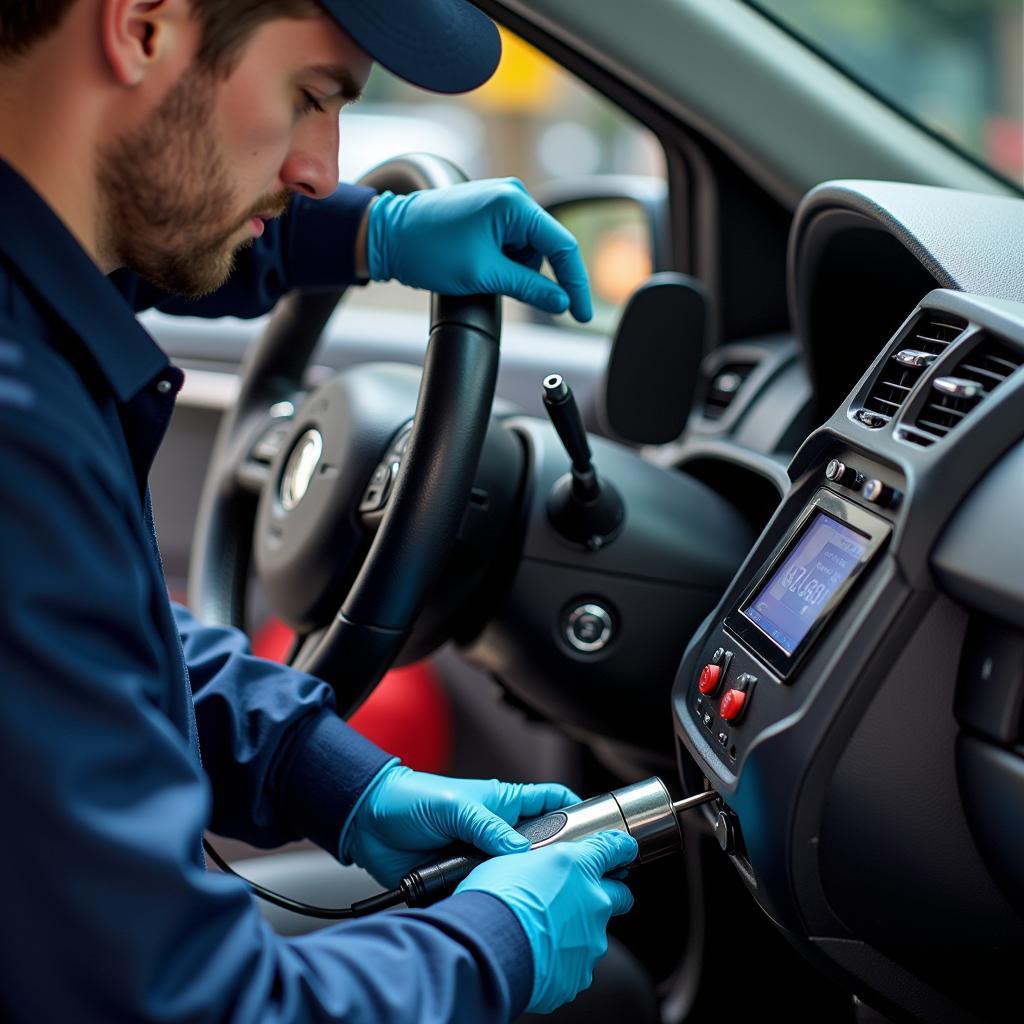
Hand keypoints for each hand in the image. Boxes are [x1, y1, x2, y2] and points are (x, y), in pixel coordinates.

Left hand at [341, 763, 580, 886]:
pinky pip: (490, 894)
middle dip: (562, 860)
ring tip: (545, 901)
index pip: (553, 802)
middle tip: (580, 877)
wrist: (369, 823)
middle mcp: (500, 831)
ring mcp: (484, 857)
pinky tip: (508, 913)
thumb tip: (518, 854)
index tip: (603, 827)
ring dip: (527, 886)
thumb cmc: (413, 799)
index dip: (579, 811)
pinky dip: (498, 903)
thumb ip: (489, 828)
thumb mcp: (456, 805)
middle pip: (544, 846)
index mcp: (505, 803)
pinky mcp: (465, 881)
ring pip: (519, 875)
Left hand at [365, 178, 592, 321]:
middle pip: (547, 248)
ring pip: (529, 250)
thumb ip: (529, 288)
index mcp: (515, 203)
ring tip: (480, 274)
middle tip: (506, 293)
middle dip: (535, 277)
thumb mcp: (485, 275)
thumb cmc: (429, 250)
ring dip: (515, 271)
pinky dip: (504, 263)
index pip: (562, 247)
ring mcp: (501, 202)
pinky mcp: (489, 212)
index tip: (581, 315)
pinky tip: (479, 267)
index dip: (576, 284)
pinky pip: (512, 244)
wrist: (388, 236)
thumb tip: (562, 302)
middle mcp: (513, 195)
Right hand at [456, 830, 637, 1014]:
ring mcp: (590, 942)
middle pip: (620, 896)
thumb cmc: (494, 898)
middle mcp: (594, 903)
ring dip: (576, 933)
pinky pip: (576, 967)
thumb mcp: (513, 859)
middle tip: (578, 898)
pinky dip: (561, 963)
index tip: (622, 849)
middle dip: (606, 896)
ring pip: (594, 935)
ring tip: (541, 935)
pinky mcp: (580, 976)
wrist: (487, 947)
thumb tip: (535, 869)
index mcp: (577, 866)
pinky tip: (537, 958)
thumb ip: (539, 865)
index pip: (613, 849)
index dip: (620, 848)